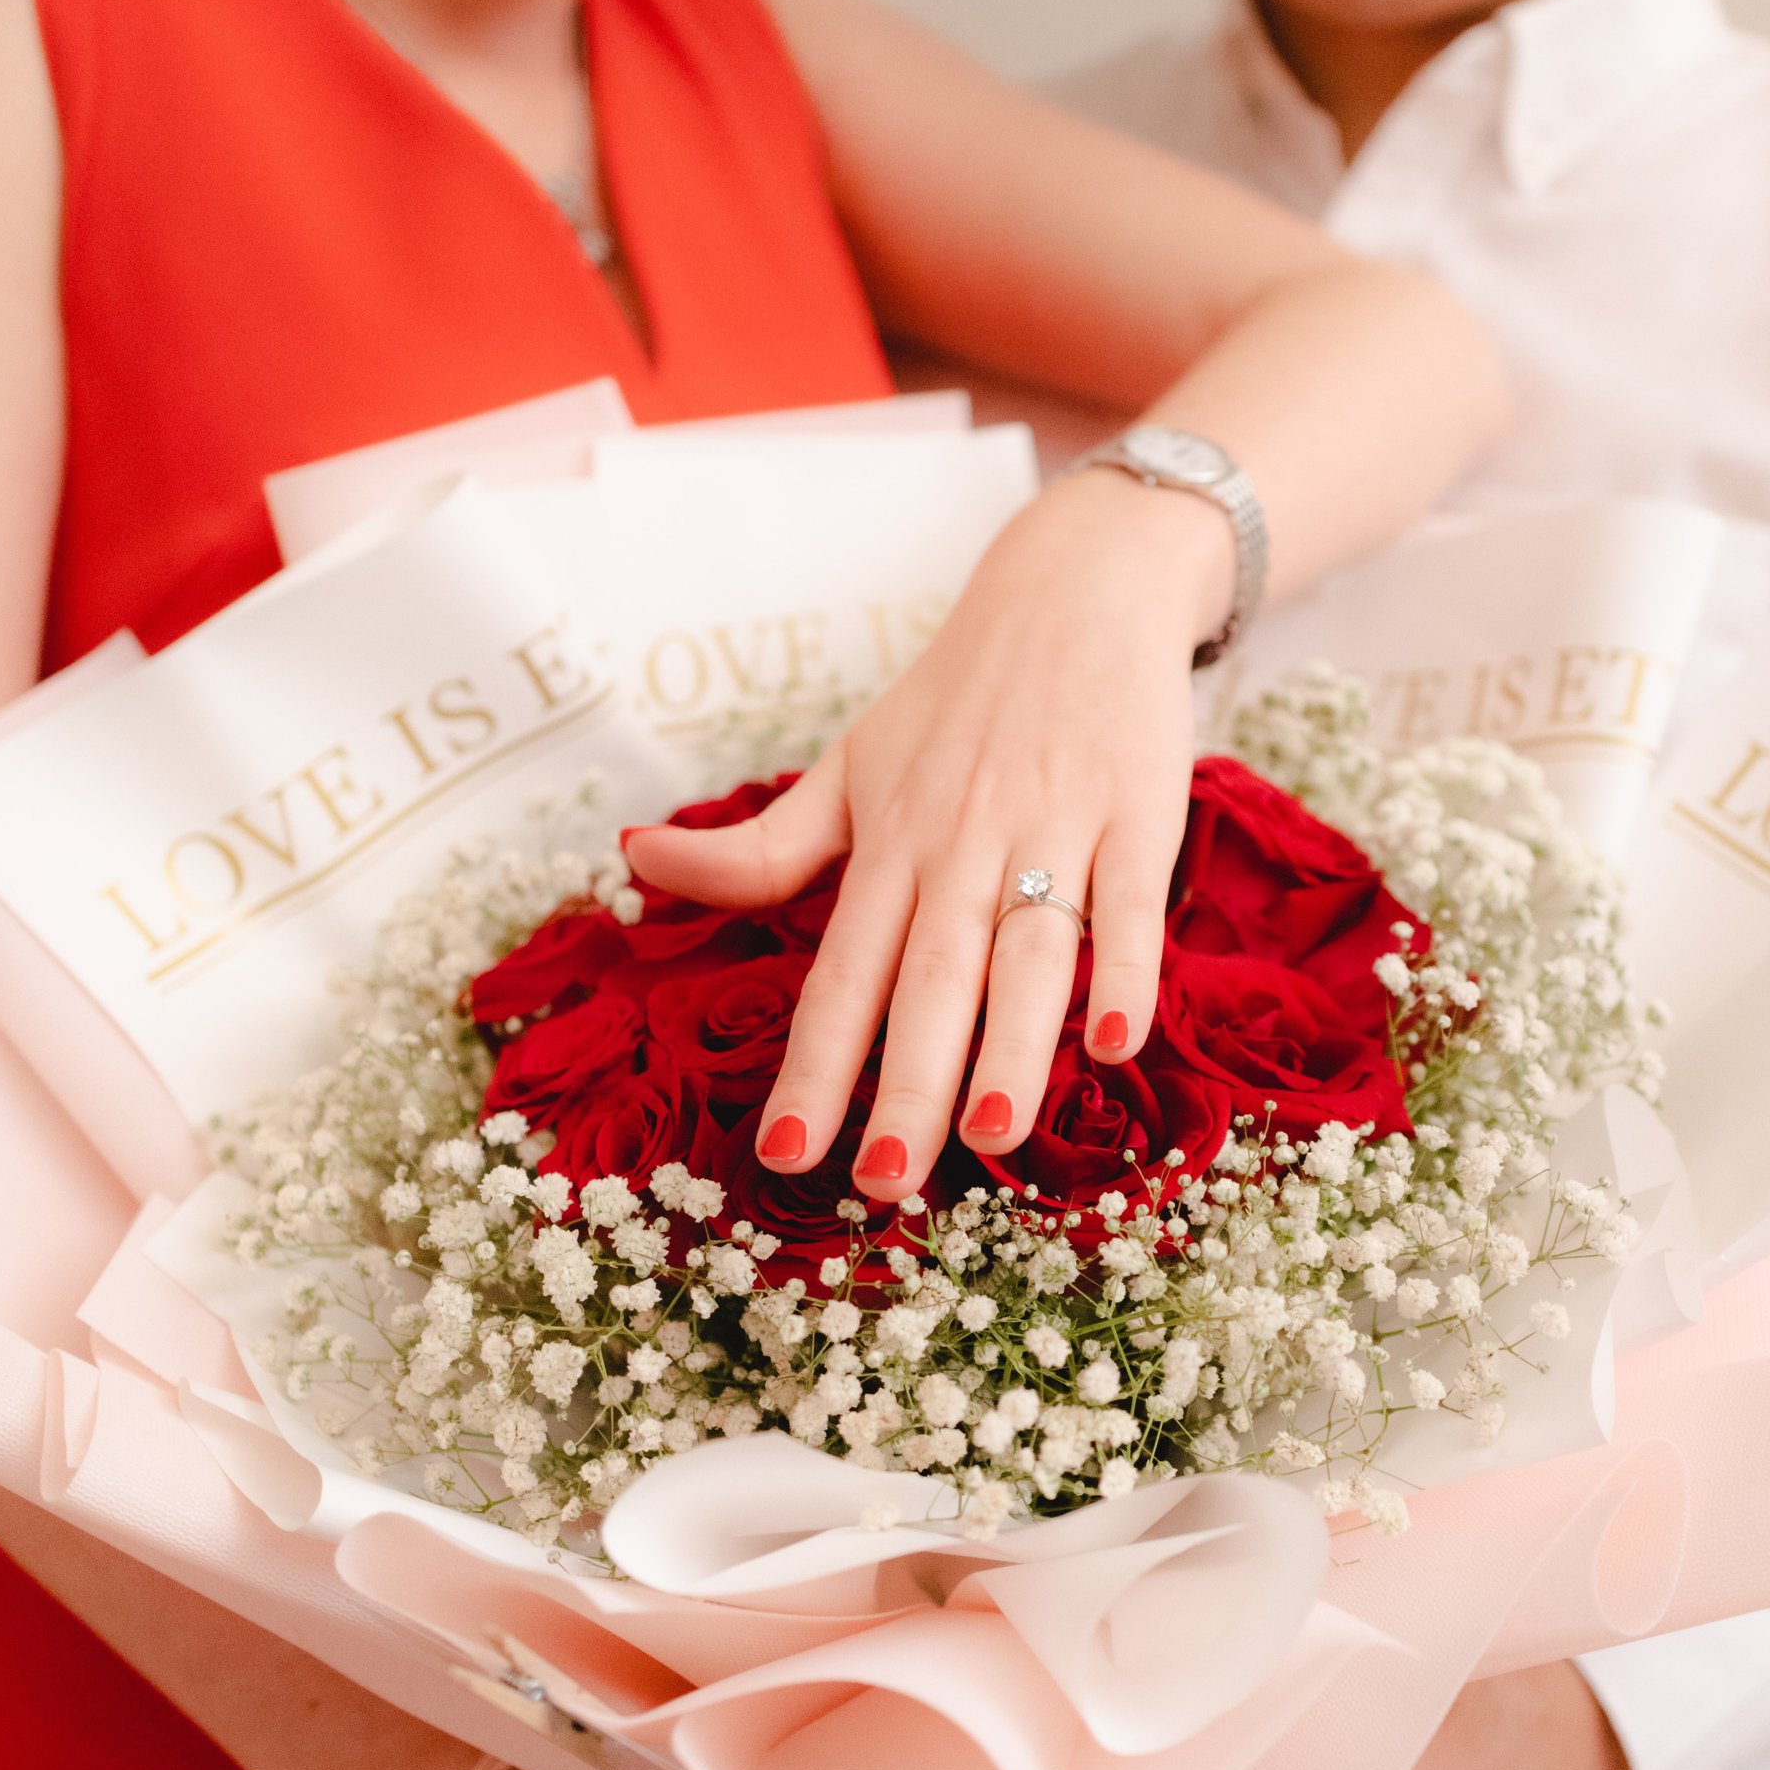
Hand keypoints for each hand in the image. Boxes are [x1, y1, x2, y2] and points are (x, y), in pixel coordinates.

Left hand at [623, 469, 1231, 1202]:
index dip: (815, 1064)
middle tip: (887, 1182)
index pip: (841, 972)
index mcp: (888, 845)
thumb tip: (632, 861)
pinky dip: (1125, 970)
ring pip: (1027, 950)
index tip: (786, 1153)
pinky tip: (1116, 1041)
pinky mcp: (1137, 813)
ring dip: (1011, 1042)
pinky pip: (1130, 903)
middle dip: (907, 1082)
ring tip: (992, 1134)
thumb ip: (759, 845)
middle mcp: (961, 843)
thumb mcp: (851, 766)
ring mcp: (1052, 826)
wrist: (1077, 587)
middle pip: (930, 977)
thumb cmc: (957, 700)